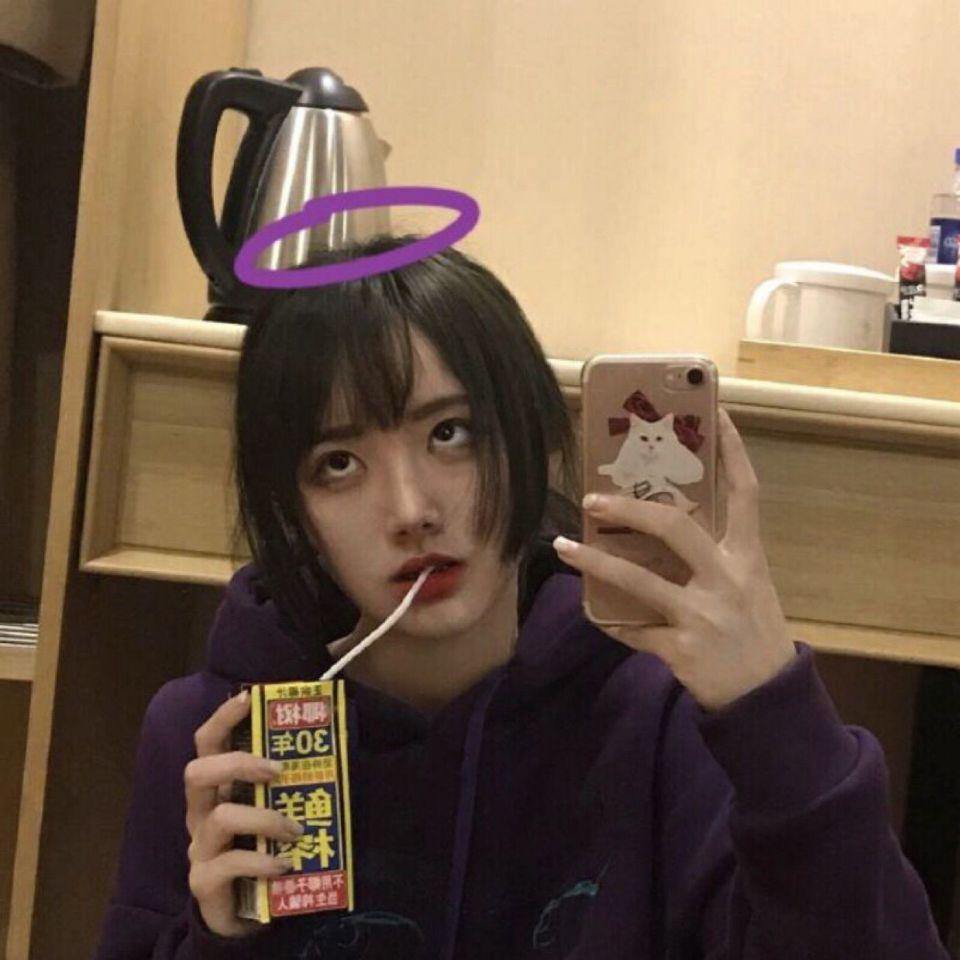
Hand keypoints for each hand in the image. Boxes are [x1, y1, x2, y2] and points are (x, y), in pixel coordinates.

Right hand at [185, 691, 303, 936]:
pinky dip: (261, 861)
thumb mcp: (277, 810)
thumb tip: (337, 742)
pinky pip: (230, 863)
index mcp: (217, 789)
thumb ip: (292, 784)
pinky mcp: (204, 882)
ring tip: (296, 830)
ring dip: (265, 818)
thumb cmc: (263, 849)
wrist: (246, 913)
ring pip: (220, 817)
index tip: (249, 696)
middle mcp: (200, 814)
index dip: (223, 716)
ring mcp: (199, 848)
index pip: (207, 743)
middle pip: (197, 772)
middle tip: (277, 769)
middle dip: (238, 763)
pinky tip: (285, 865)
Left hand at [555, 408, 796, 710]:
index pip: (745, 492)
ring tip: (563, 546)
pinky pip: (632, 630)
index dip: (732, 451)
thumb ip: (715, 556)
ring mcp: (703, 616)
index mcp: (748, 557)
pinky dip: (609, 620)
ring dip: (595, 562)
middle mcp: (727, 579)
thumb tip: (663, 522)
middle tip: (593, 499)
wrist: (768, 702)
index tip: (717, 413)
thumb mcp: (749, 585)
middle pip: (676, 528)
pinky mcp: (681, 650)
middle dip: (631, 509)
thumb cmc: (754, 633)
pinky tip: (592, 611)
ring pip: (639, 580)